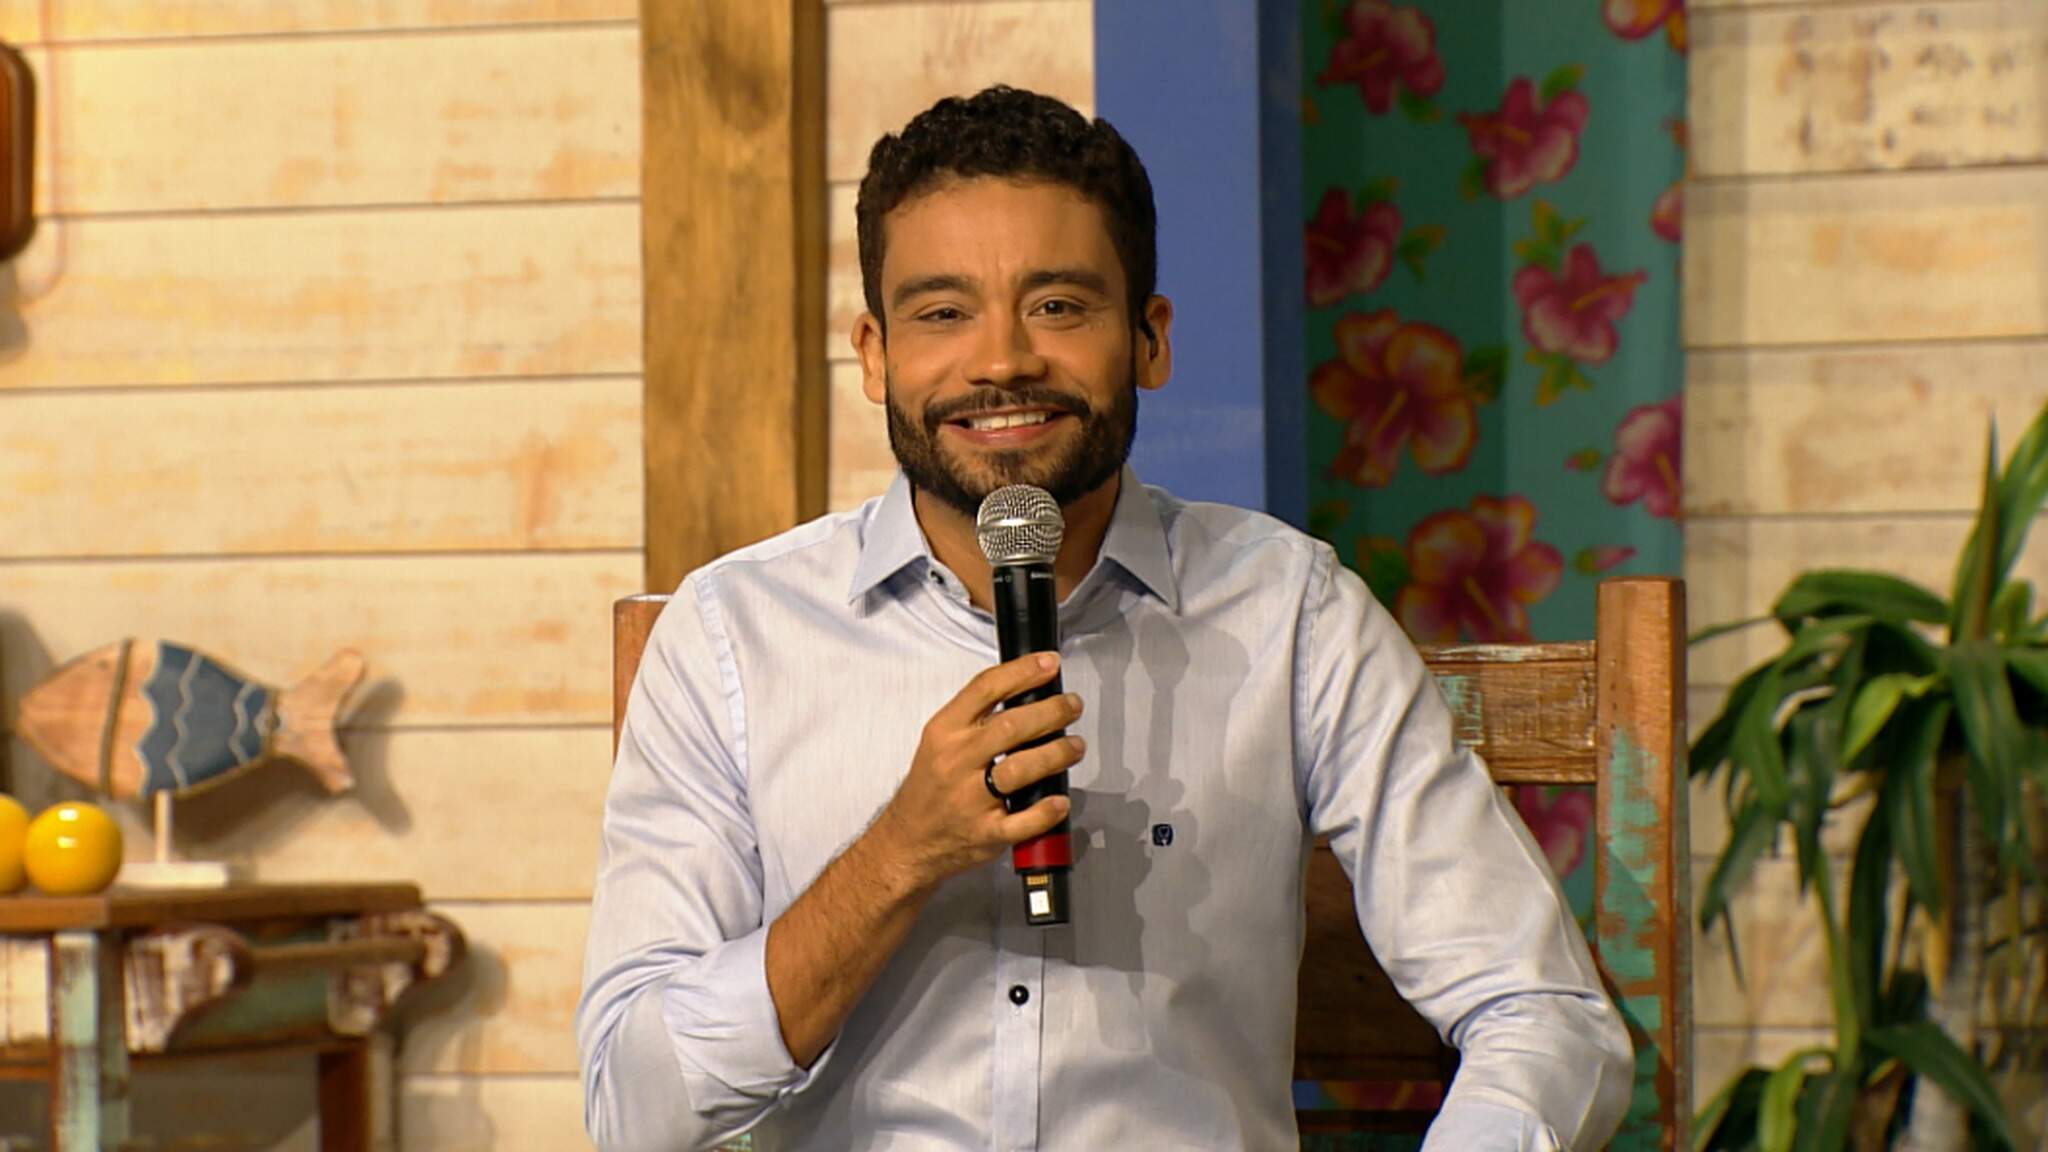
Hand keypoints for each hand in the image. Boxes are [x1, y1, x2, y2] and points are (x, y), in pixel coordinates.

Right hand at [870, 652, 1083, 891]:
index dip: (1023, 672)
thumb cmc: (930, 789)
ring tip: (1074, 746)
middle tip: (1072, 706)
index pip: (985, 689)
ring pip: (1020, 770)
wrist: (907, 842)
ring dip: (1056, 754)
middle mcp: (956, 761)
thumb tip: (1026, 691)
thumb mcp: (939, 742)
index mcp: (944, 733)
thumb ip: (975, 718)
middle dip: (1051, 712)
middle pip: (1011, 726)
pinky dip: (1046, 810)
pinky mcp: (985, 833)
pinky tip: (1059, 799)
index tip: (1049, 664)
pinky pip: (1022, 821)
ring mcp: (970, 799)